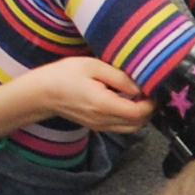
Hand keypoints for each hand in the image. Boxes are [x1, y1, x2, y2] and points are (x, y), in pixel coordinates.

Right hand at [0, 56, 151, 134]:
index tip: (153, 88)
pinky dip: (130, 117)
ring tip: (139, 95)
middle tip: (149, 91)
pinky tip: (127, 100)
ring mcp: (100, 126)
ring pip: (131, 128)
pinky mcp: (97, 126)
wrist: (41, 93)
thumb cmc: (64, 75)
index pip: (138, 112)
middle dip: (149, 109)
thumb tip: (140, 86)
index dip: (151, 103)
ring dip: (140, 115)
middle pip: (138, 124)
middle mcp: (103, 120)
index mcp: (103, 105)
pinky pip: (121, 126)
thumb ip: (118, 77)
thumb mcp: (92, 67)